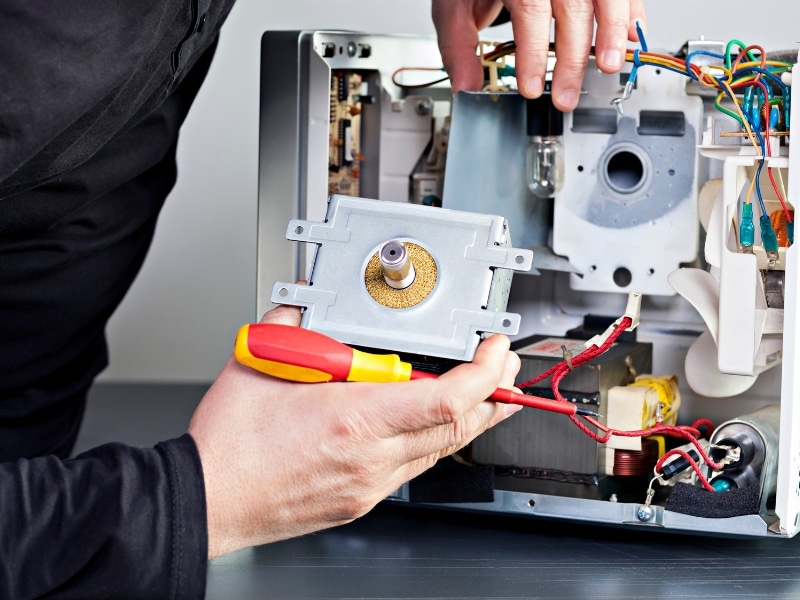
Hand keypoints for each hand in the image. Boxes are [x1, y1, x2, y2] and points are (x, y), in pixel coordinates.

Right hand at [189, 305, 520, 557]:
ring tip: (485, 392)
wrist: (209, 499)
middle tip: (505, 367)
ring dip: (470, 418)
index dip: (483, 372)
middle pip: (459, 428)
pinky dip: (434, 439)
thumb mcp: (261, 363)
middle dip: (494, 393)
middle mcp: (371, 457)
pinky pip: (414, 466)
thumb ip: (294, 324)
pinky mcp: (360, 497)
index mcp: (353, 419)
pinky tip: (432, 423)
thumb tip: (309, 306)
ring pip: (441, 450)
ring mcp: (369, 483)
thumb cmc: (230, 445)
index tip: (493, 349)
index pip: (446, 399)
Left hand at [432, 0, 645, 110]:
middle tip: (565, 96)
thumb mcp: (455, 3)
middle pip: (572, 7)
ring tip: (609, 67)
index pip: (529, 10)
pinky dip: (629, 12)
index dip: (533, 53)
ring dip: (611, 33)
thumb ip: (458, 44)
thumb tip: (467, 86)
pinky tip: (630, 36)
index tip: (532, 87)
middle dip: (572, 59)